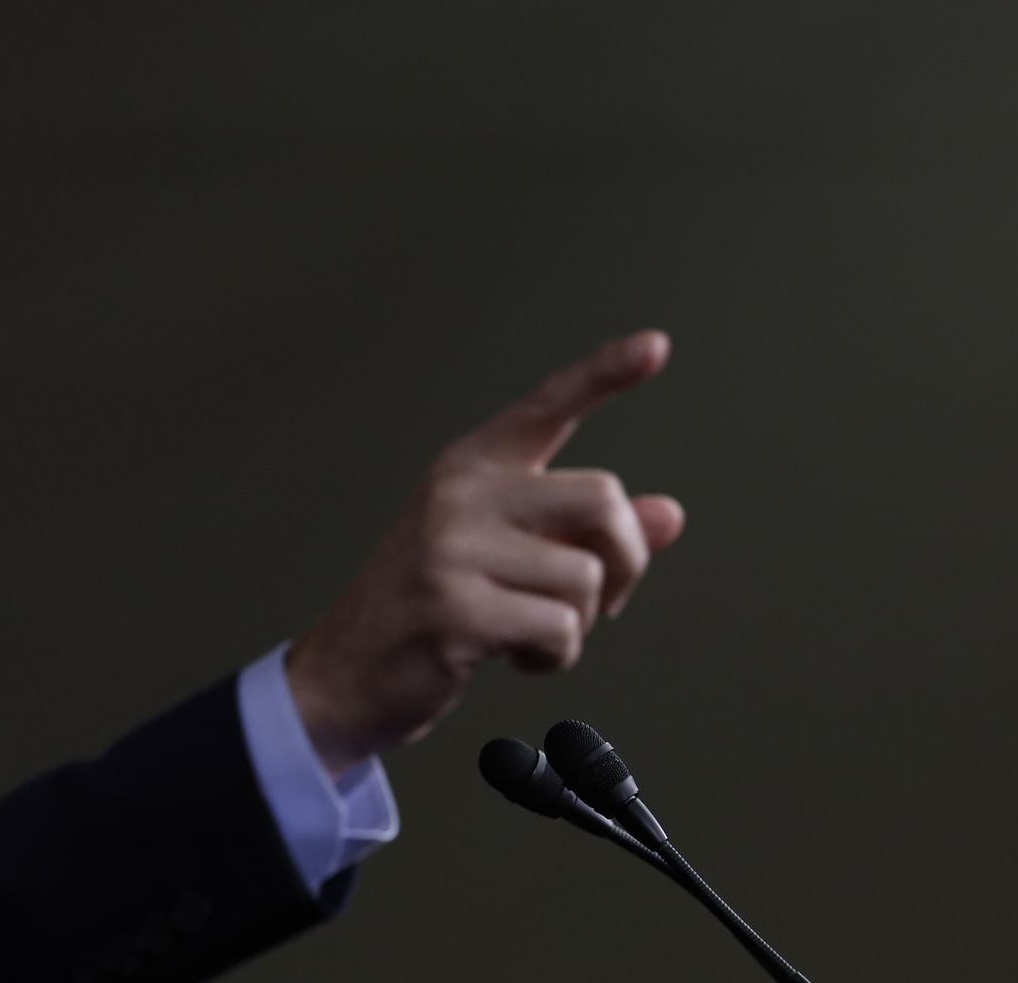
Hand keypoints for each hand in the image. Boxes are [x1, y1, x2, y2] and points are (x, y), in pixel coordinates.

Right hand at [285, 330, 686, 777]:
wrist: (348, 673)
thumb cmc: (436, 609)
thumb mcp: (507, 556)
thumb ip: (582, 532)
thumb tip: (669, 514)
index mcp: (471, 466)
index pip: (547, 406)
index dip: (605, 373)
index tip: (657, 344)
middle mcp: (459, 493)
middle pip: (602, 498)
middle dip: (625, 559)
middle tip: (604, 599)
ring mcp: (451, 549)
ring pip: (585, 576)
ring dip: (579, 622)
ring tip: (529, 632)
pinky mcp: (454, 609)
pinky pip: (560, 629)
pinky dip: (555, 656)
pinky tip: (514, 657)